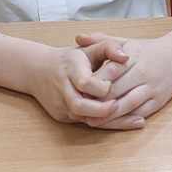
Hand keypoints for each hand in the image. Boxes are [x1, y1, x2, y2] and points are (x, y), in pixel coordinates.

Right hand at [24, 36, 141, 128]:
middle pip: (80, 105)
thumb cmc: (71, 59)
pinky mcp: (62, 116)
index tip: (113, 86)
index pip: (85, 82)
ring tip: (134, 119)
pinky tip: (122, 122)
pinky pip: (83, 123)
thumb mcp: (89, 48)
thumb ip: (109, 48)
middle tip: (121, 106)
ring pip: (83, 118)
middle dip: (102, 110)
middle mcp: (62, 89)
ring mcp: (60, 105)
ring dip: (108, 121)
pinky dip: (103, 124)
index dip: (101, 87)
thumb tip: (126, 57)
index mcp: (70, 69)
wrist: (38, 71)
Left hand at [75, 17, 171, 124]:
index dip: (91, 84)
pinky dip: (123, 121)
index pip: (108, 73)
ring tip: (90, 120)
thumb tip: (78, 37)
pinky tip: (110, 124)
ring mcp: (151, 89)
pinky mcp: (158, 102)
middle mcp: (142, 73)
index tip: (76, 89)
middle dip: (96, 102)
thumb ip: (101, 40)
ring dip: (108, 116)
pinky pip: (138, 114)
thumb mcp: (125, 41)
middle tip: (78, 109)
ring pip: (126, 106)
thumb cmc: (148, 49)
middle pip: (115, 92)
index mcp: (132, 57)